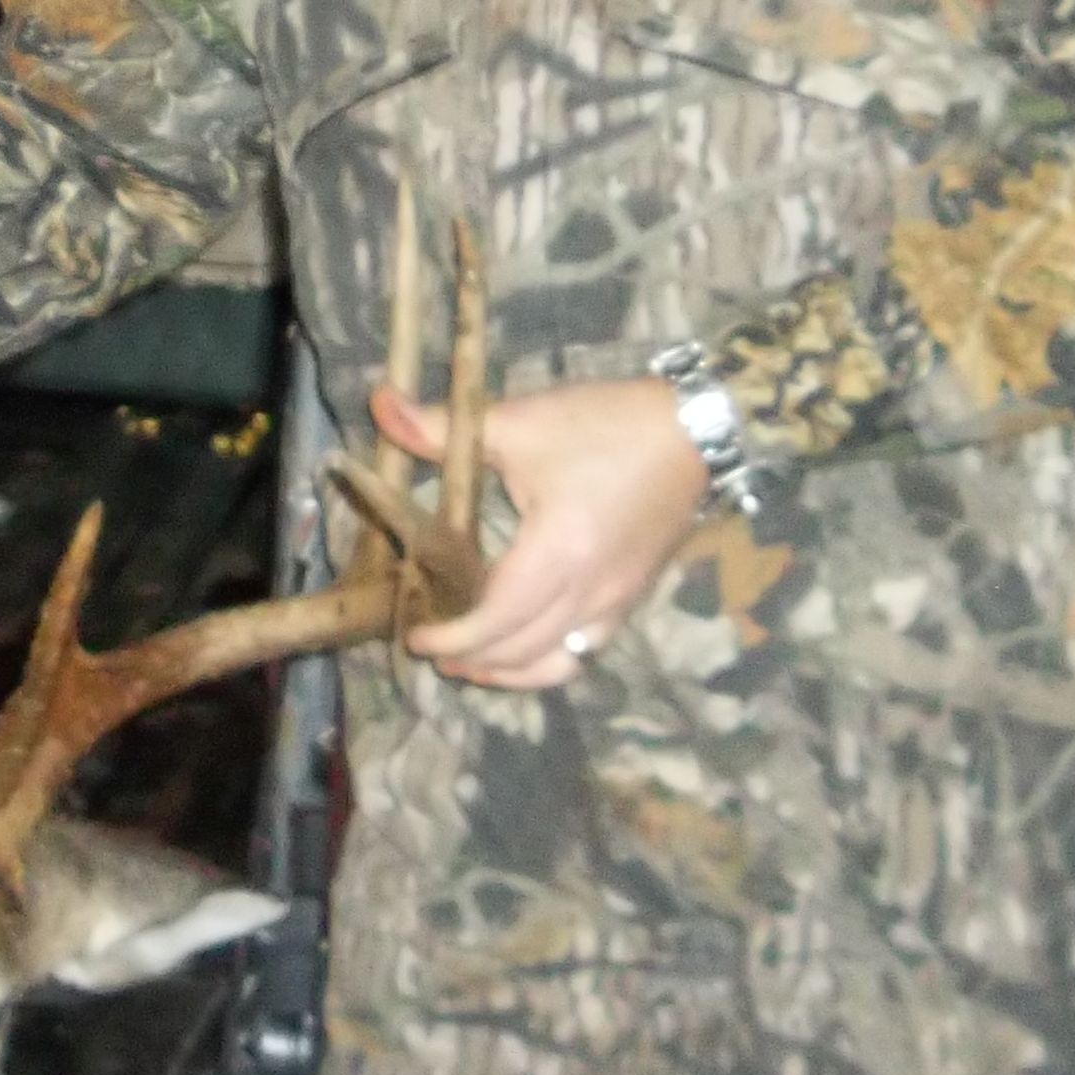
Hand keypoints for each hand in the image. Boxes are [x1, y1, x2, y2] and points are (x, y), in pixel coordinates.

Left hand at [370, 376, 713, 691]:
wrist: (695, 429)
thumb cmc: (606, 425)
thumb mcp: (521, 422)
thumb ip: (443, 426)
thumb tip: (378, 405)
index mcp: (559, 554)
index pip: (495, 621)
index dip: (451, 637)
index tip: (414, 635)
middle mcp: (591, 592)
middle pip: (521, 651)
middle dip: (472, 657)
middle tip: (430, 647)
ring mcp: (617, 602)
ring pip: (558, 664)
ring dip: (510, 670)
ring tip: (472, 661)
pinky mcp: (633, 598)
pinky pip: (586, 651)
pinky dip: (548, 661)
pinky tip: (526, 646)